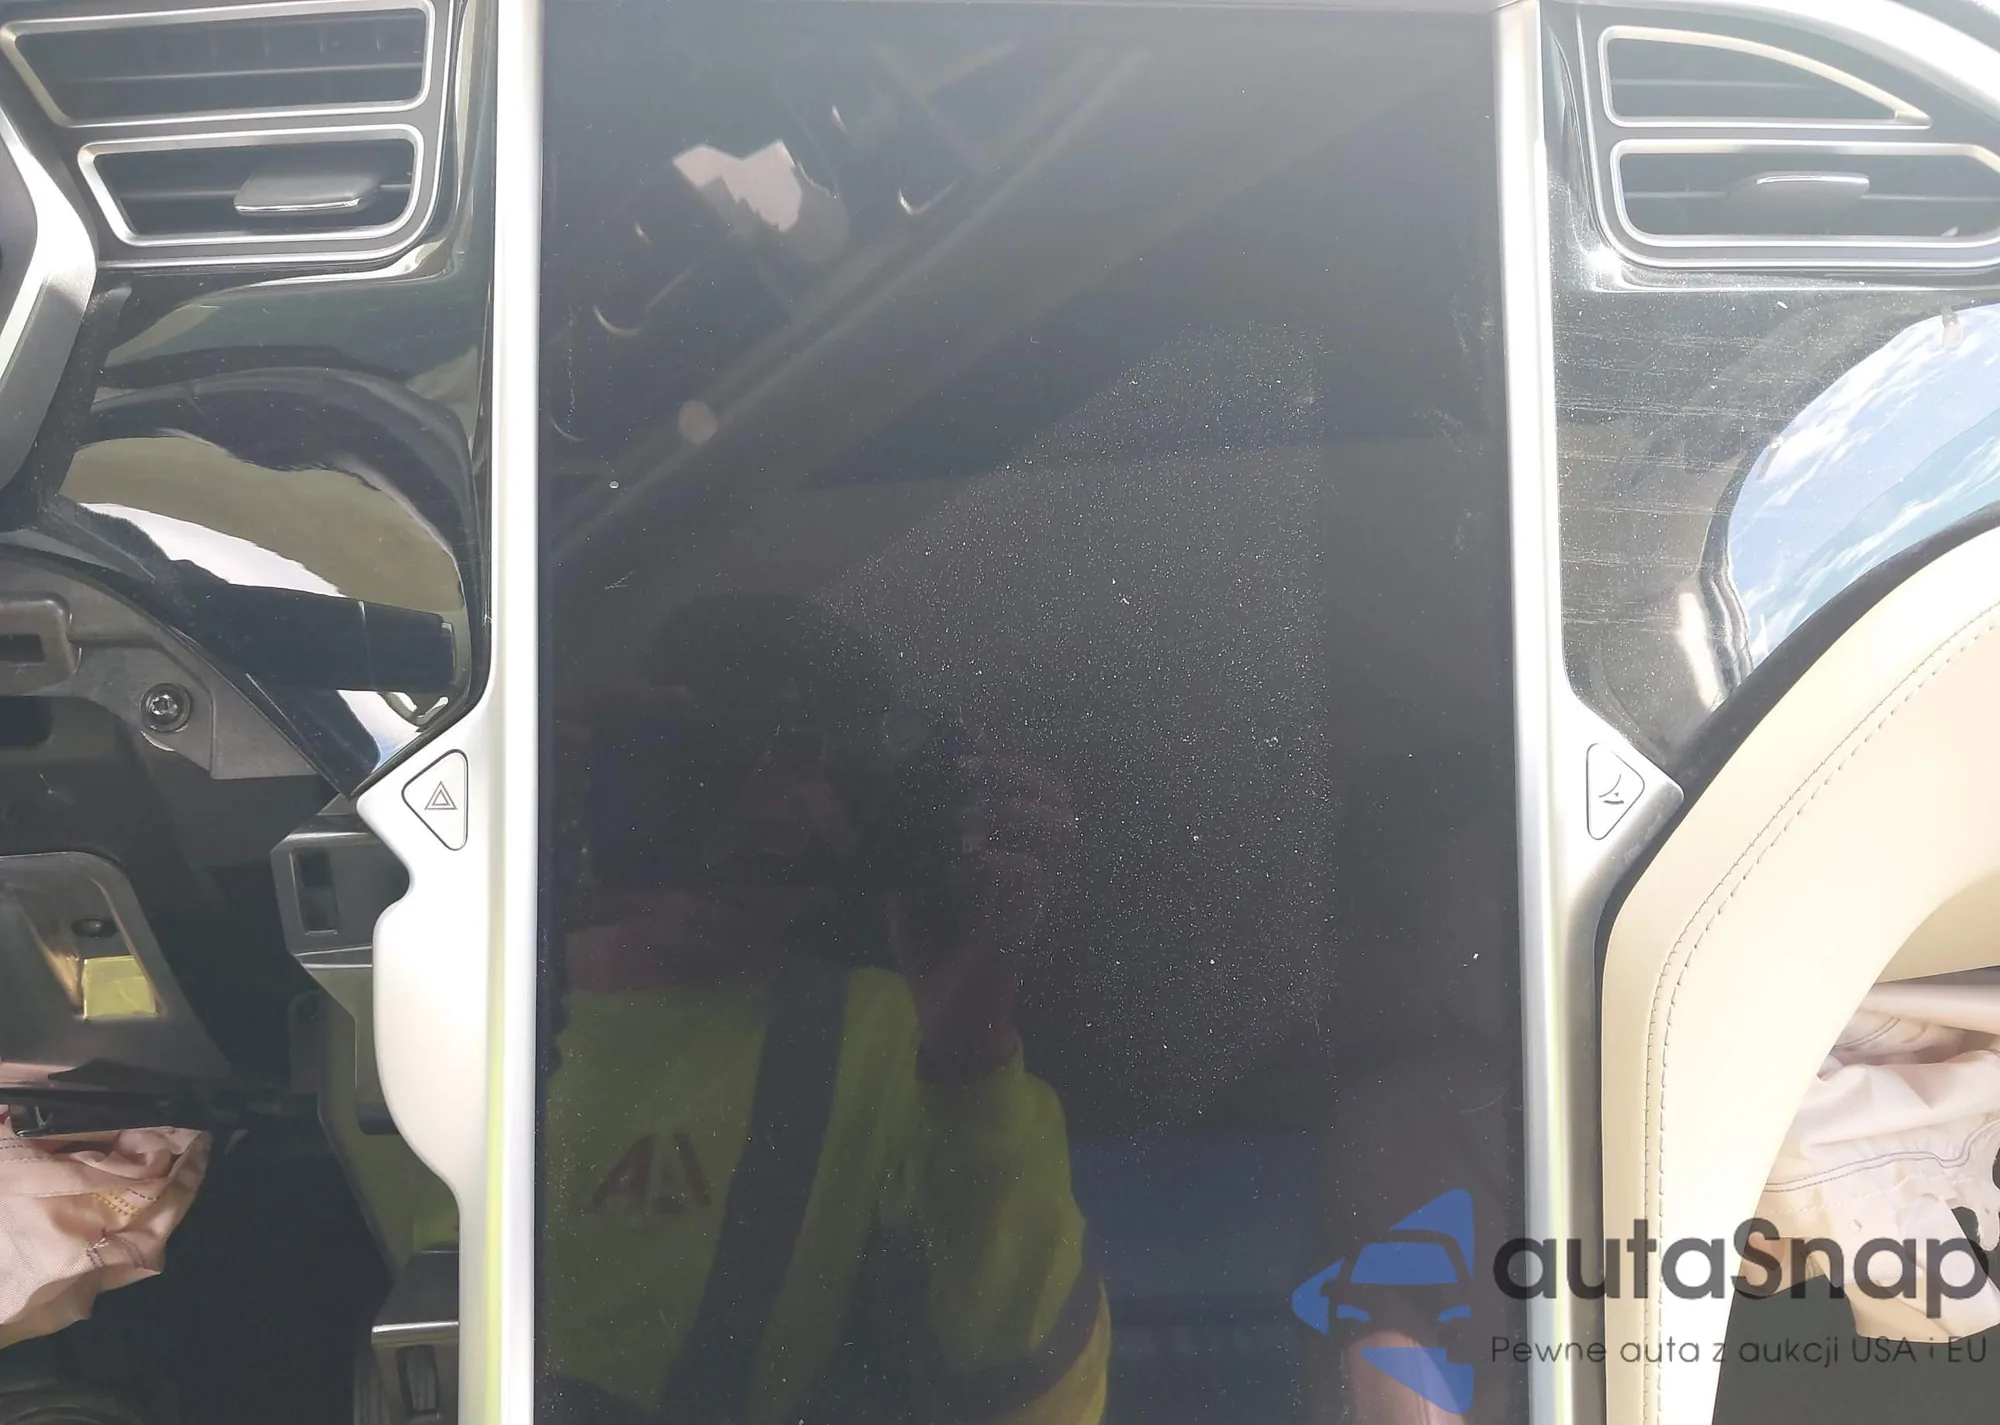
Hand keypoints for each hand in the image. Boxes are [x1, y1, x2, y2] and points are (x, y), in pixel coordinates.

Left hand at [891, 756, 1075, 1079]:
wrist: (946, 1017)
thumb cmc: (931, 951)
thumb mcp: (907, 891)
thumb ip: (912, 848)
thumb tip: (902, 799)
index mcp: (1003, 850)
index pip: (1025, 789)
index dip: (1006, 762)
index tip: (969, 748)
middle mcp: (1026, 864)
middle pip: (1051, 796)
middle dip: (1012, 774)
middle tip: (970, 769)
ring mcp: (1032, 893)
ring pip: (1051, 829)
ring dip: (1009, 813)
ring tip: (968, 824)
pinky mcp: (1028, 920)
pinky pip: (1032, 876)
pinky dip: (1001, 862)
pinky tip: (970, 861)